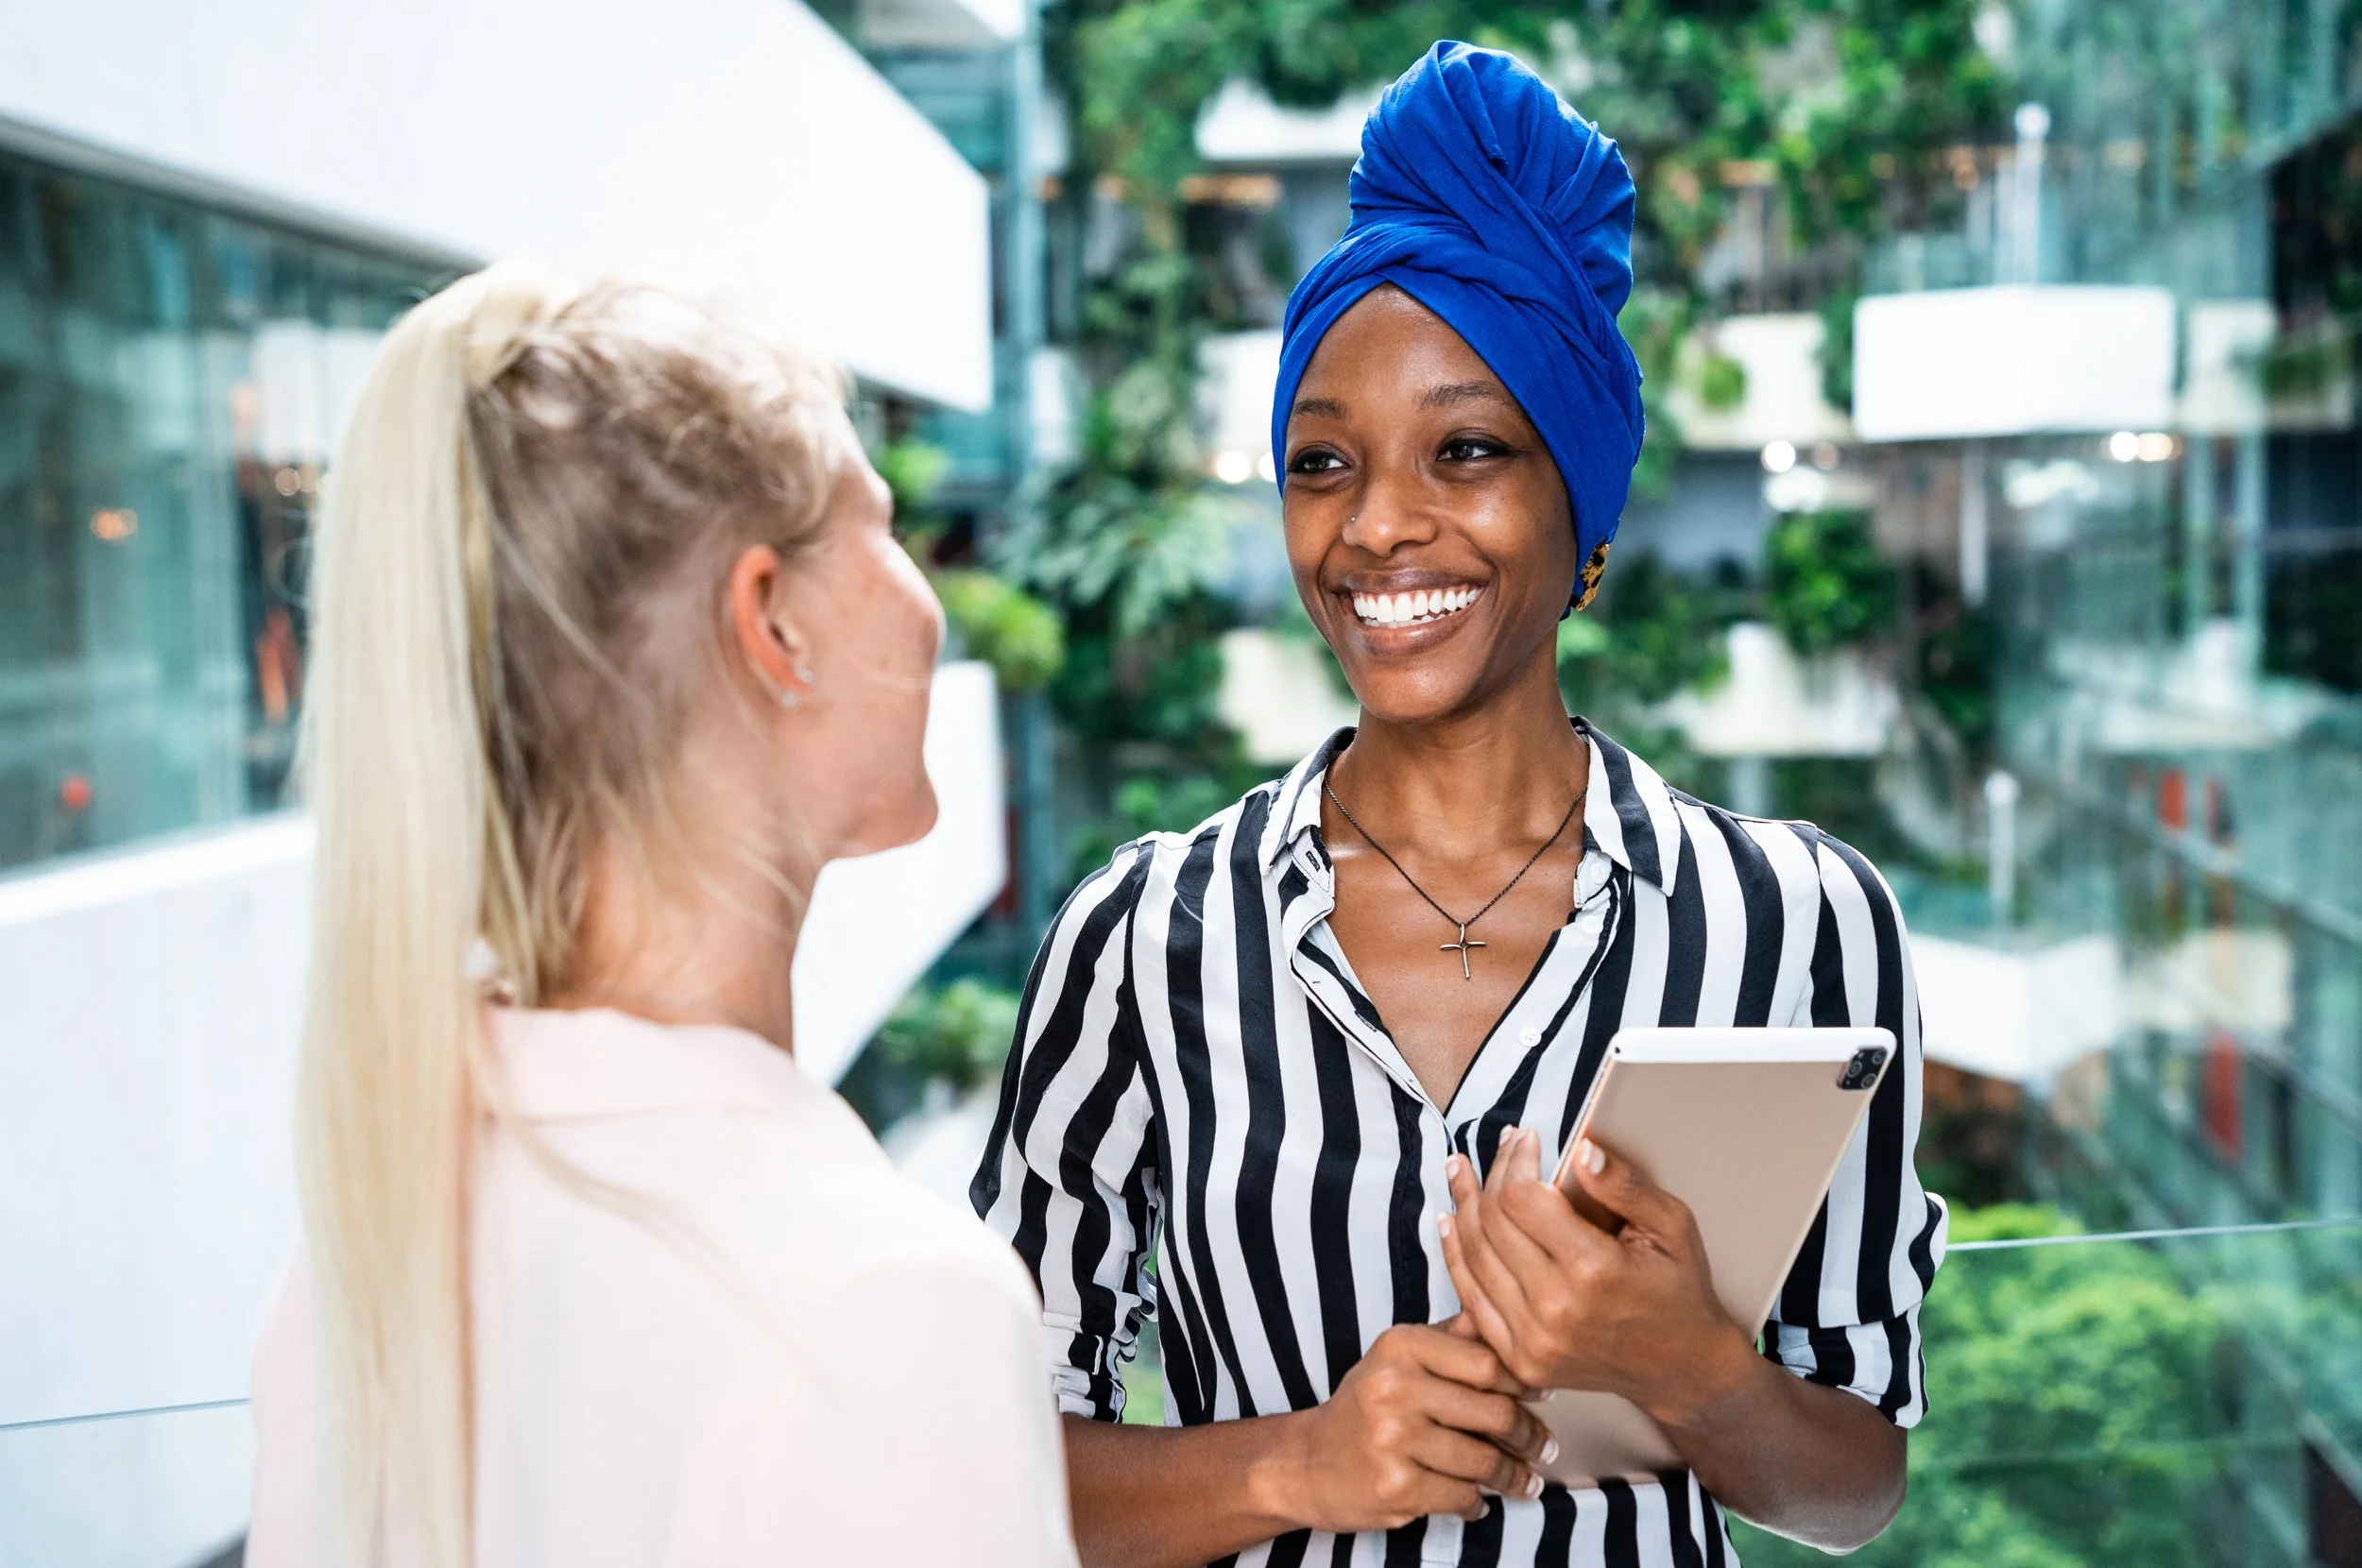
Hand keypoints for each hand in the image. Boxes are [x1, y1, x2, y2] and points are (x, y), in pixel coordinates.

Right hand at [1267, 1322, 1556, 1532]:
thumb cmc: (1365, 1406)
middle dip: (1530, 1435)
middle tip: (1544, 1445)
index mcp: (1400, 1346)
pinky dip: (1478, 1502)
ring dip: (1514, 1476)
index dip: (1524, 1382)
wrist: (1307, 1463)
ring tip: (1526, 1480)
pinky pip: (1464, 1496)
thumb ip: (1450, 1338)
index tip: (1543, 1394)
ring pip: (1485, 1461)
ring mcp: (1394, 1439)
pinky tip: (1480, 1499)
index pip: (1487, 1362)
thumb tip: (1503, 1315)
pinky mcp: (1397, 1486)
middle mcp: (1394, 1387)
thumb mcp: (1398, 1358)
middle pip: (1495, 1412)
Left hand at [1438, 1127, 1755, 1426]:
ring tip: (1462, 1172)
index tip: (1526, 1139)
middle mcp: (1557, 1309)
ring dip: (1463, 1205)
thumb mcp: (1672, 1227)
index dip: (1517, 1160)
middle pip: (1492, 1222)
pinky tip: (1452, 1221)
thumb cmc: (1679, 1290)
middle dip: (1490, 1174)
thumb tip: (1582, 1149)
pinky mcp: (1520, 1359)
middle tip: (1501, 1147)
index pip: (1523, 1198)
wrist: (1681, 1366)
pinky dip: (1455, 1254)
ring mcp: (1533, 1340)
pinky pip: (1471, 1297)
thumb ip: (1624, 1186)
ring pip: (1473, 1255)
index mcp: (1595, 1271)